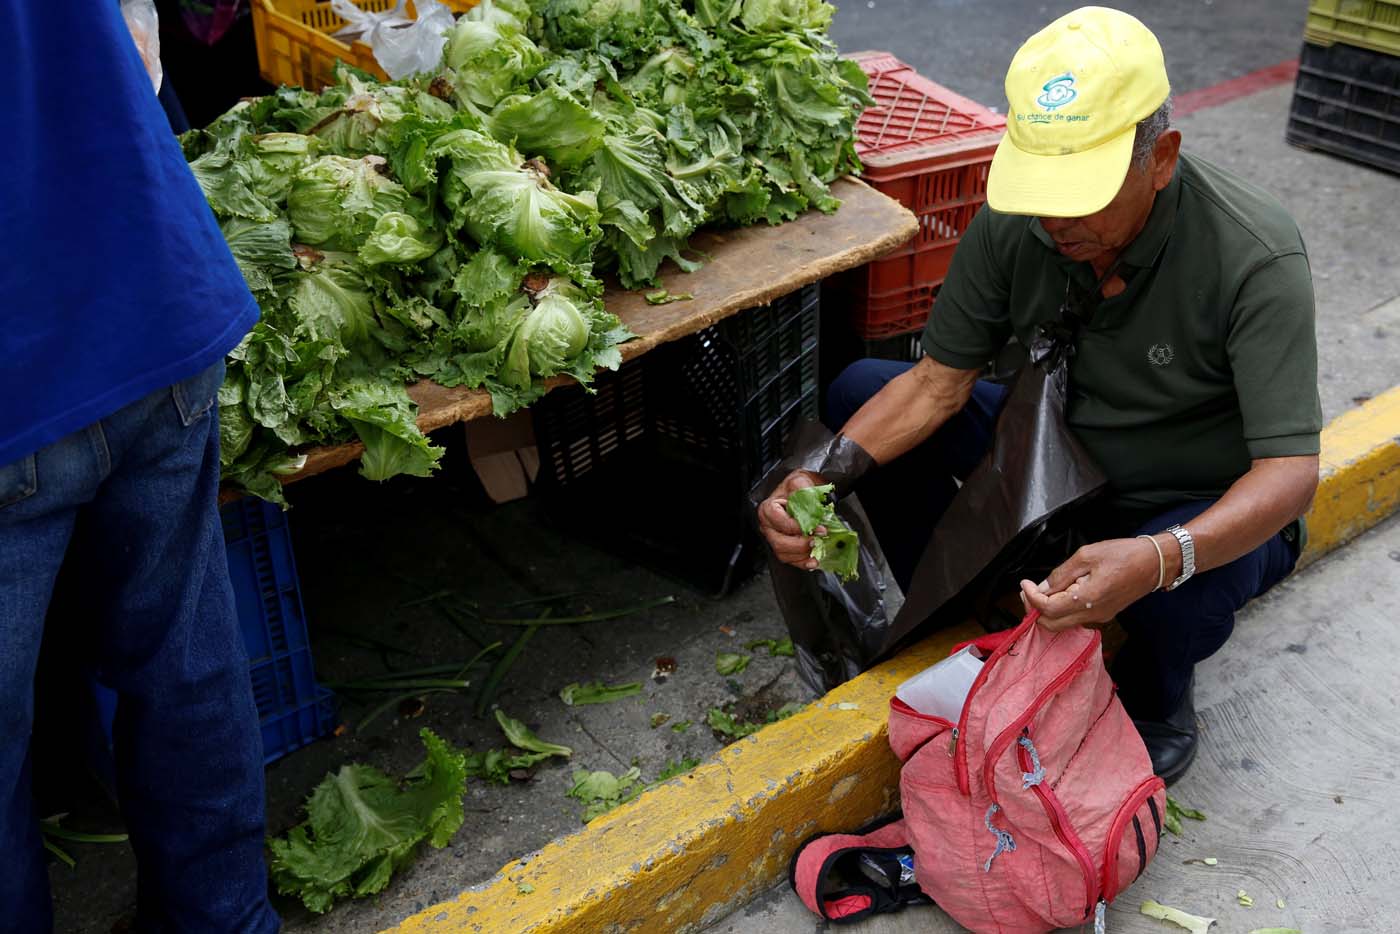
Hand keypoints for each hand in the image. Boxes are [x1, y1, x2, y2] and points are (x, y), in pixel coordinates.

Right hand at [757, 470, 826, 569]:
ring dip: (802, 554)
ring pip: (783, 554)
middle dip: (800, 544)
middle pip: (779, 542)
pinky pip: (790, 560)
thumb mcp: (800, 482)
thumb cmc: (799, 487)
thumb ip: (802, 490)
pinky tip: (813, 560)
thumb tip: (808, 504)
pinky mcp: (784, 547)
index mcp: (769, 509)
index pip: (779, 522)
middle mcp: (769, 526)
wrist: (805, 492)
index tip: (815, 527)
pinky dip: (803, 563)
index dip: (797, 527)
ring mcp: (775, 538)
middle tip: (816, 539)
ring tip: (817, 547)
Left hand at [1019, 537, 1160, 630]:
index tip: (1025, 584)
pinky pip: (1075, 619)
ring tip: (1042, 590)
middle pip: (1051, 624)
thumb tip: (1043, 587)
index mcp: (1088, 598)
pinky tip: (1060, 593)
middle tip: (1029, 590)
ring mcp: (1099, 617)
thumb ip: (1062, 574)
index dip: (1031, 598)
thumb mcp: (1087, 556)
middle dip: (1034, 608)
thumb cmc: (1124, 555)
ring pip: (1062, 624)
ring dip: (1047, 611)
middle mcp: (1093, 614)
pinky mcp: (1104, 614)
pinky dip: (1061, 610)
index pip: (1048, 609)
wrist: (1155, 563)